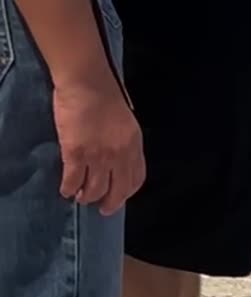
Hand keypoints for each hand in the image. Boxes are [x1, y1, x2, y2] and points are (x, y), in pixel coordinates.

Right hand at [52, 76, 144, 215]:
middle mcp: (119, 156)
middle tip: (103, 209)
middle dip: (110, 203)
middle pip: (118, 190)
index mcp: (134, 147)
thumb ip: (125, 141)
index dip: (128, 192)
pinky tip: (66, 191)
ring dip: (87, 197)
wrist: (88, 83)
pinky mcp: (76, 153)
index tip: (120, 197)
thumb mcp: (128, 122)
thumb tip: (119, 155)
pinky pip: (73, 179)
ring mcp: (98, 156)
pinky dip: (69, 188)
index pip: (136, 178)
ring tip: (81, 198)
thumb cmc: (107, 96)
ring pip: (94, 189)